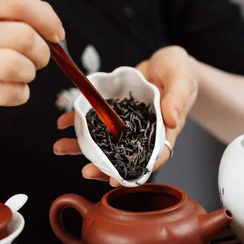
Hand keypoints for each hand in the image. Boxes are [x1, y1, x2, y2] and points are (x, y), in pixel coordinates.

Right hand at [0, 0, 64, 131]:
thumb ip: (7, 18)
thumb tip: (49, 17)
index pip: (13, 0)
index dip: (44, 16)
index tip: (56, 33)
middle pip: (23, 35)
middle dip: (42, 52)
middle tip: (37, 61)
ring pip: (17, 65)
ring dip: (30, 73)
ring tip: (22, 76)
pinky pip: (11, 92)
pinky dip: (21, 94)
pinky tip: (11, 92)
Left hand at [53, 46, 197, 185]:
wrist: (167, 63)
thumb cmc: (181, 73)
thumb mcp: (182, 80)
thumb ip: (177, 99)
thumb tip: (172, 120)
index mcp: (164, 131)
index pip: (152, 157)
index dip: (135, 171)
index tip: (117, 179)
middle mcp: (143, 132)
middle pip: (123, 156)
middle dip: (103, 166)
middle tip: (86, 171)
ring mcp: (126, 124)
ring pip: (103, 141)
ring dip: (81, 147)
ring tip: (61, 147)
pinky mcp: (115, 112)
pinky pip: (95, 120)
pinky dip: (77, 122)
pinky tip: (62, 122)